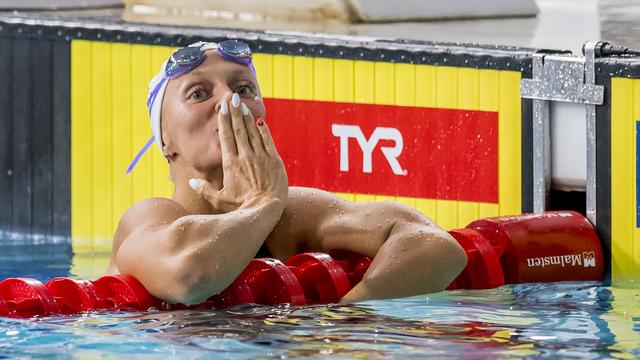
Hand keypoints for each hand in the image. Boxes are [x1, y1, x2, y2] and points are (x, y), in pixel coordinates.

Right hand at [190, 93, 287, 210]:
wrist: (266, 209)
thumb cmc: (241, 207)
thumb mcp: (219, 200)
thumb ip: (204, 189)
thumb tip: (191, 182)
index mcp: (230, 164)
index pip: (226, 137)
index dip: (224, 120)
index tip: (222, 107)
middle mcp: (245, 157)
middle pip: (238, 130)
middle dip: (235, 112)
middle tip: (232, 97)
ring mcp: (261, 157)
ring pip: (252, 132)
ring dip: (247, 118)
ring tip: (243, 104)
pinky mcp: (274, 160)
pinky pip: (268, 140)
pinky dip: (263, 130)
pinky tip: (259, 120)